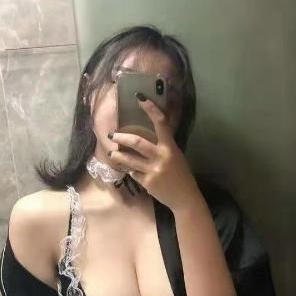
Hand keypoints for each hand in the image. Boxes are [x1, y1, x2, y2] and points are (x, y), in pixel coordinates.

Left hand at [107, 95, 199, 211]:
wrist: (185, 198)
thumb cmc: (181, 175)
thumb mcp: (176, 157)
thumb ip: (163, 147)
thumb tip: (147, 136)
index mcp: (170, 148)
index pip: (161, 123)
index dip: (150, 109)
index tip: (139, 98)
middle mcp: (161, 157)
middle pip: (137, 142)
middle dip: (122, 137)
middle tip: (112, 134)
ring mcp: (153, 171)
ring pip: (129, 160)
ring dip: (118, 155)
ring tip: (111, 153)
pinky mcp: (147, 183)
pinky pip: (133, 173)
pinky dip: (130, 170)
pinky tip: (129, 170)